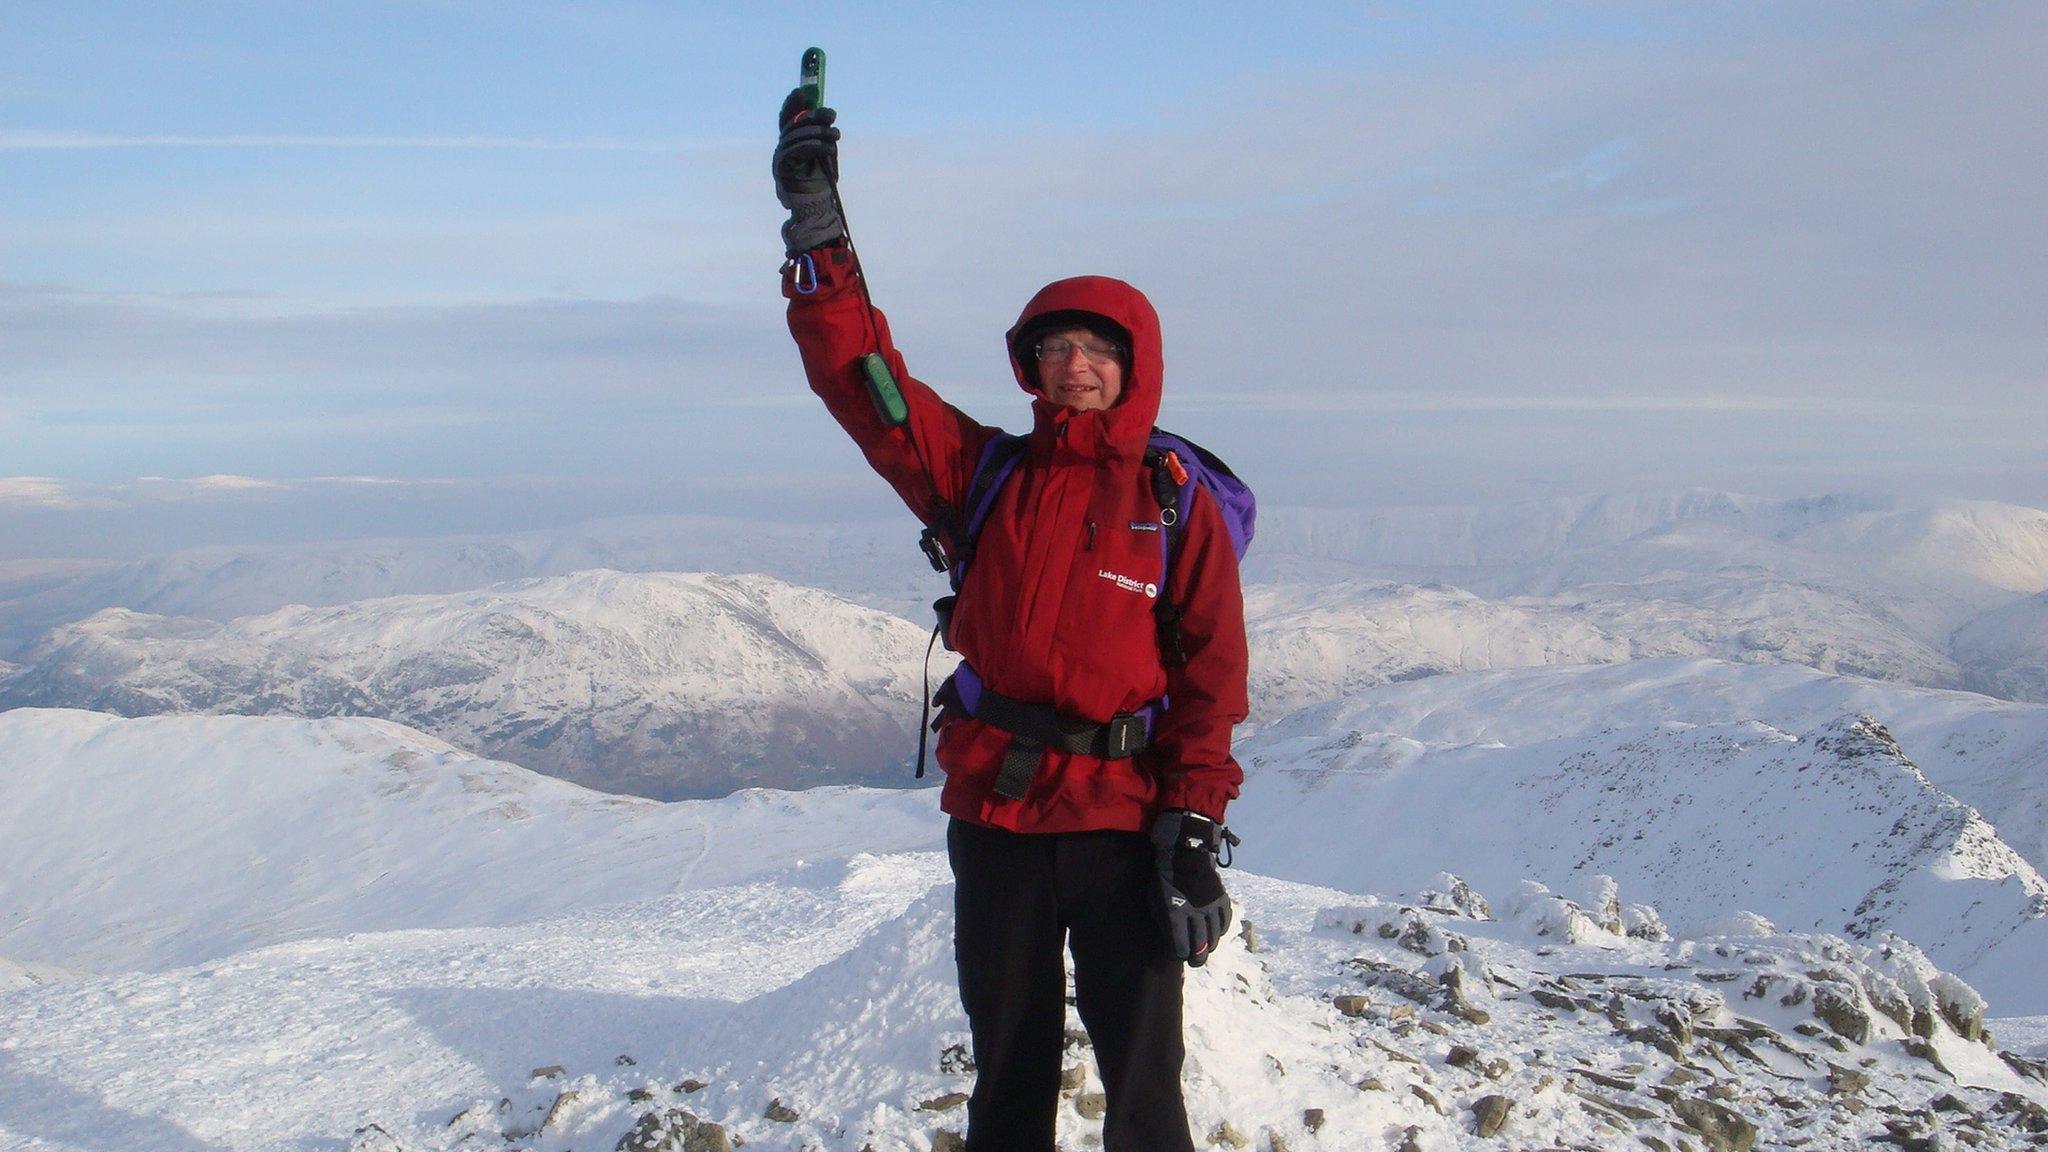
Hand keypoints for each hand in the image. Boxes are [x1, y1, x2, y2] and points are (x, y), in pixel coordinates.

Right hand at [773, 88, 844, 256]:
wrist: (816, 210)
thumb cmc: (821, 183)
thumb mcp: (825, 152)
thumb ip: (822, 133)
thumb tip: (827, 112)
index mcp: (790, 142)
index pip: (788, 116)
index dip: (794, 102)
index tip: (807, 91)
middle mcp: (782, 148)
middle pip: (793, 123)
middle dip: (813, 115)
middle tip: (832, 115)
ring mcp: (780, 158)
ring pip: (796, 135)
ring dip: (819, 132)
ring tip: (836, 136)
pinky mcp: (782, 169)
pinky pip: (796, 150)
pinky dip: (814, 145)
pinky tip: (830, 148)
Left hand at [1149, 810, 1232, 966]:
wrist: (1185, 852)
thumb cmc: (1164, 875)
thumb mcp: (1154, 898)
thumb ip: (1162, 919)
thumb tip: (1170, 935)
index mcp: (1177, 914)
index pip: (1182, 945)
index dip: (1181, 953)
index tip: (1180, 954)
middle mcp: (1196, 915)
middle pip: (1201, 946)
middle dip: (1198, 957)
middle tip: (1195, 961)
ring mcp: (1211, 908)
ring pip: (1215, 936)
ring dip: (1210, 945)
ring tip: (1206, 948)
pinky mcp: (1221, 900)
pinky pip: (1225, 921)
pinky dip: (1221, 929)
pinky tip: (1216, 931)